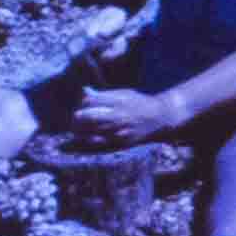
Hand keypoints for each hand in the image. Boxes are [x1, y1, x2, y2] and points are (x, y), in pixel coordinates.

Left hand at [55, 77, 169, 141]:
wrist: (159, 118)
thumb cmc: (139, 103)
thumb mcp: (123, 93)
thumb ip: (103, 94)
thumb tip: (84, 91)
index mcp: (117, 100)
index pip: (90, 102)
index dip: (83, 103)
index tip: (83, 105)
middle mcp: (117, 115)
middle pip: (87, 117)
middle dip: (78, 118)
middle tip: (76, 119)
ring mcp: (119, 130)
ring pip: (90, 132)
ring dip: (80, 131)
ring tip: (78, 130)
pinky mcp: (120, 142)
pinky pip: (99, 143)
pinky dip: (89, 141)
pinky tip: (87, 138)